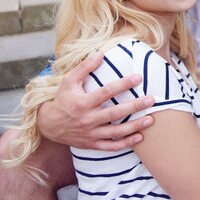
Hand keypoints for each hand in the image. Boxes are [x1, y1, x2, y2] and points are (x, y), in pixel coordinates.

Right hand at [37, 51, 155, 149]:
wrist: (48, 125)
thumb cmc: (62, 99)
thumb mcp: (69, 81)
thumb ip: (84, 67)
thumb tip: (100, 53)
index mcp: (83, 102)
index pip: (106, 92)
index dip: (123, 84)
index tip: (138, 77)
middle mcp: (88, 119)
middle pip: (115, 113)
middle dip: (135, 106)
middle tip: (151, 99)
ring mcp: (91, 133)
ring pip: (116, 132)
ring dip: (135, 126)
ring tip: (150, 119)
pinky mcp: (92, 144)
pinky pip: (111, 146)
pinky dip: (126, 144)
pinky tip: (139, 137)